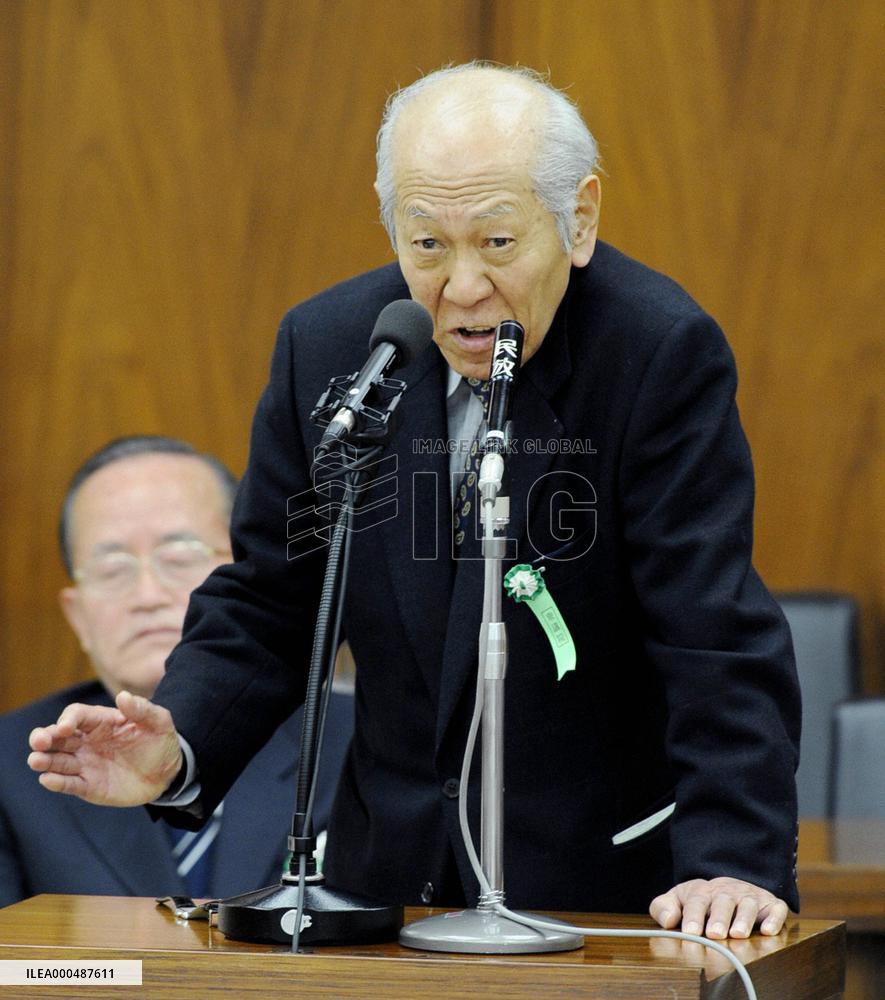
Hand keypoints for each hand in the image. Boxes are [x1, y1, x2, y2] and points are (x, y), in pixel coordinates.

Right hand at [28, 691, 181, 806]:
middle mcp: (87, 741)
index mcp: (101, 721)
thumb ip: (142, 709)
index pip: (77, 715)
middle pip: (58, 737)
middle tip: (38, 741)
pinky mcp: (88, 786)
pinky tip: (47, 779)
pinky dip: (56, 782)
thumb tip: (123, 696)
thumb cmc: (160, 741)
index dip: (68, 719)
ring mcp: (86, 763)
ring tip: (35, 760)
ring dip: (45, 760)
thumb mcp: (159, 721)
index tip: (66, 727)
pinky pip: (69, 783)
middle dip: (45, 737)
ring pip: (58, 760)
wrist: (168, 773)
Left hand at [649, 877, 788, 938]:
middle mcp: (727, 892)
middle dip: (719, 917)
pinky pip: (776, 908)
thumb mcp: (677, 900)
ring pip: (748, 904)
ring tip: (738, 934)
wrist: (728, 886)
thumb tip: (669, 918)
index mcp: (703, 891)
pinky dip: (774, 918)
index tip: (690, 931)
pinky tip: (768, 930)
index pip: (697, 901)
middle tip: (714, 934)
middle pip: (723, 901)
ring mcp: (750, 897)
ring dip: (743, 919)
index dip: (693, 916)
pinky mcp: (770, 904)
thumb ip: (663, 907)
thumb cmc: (701, 900)